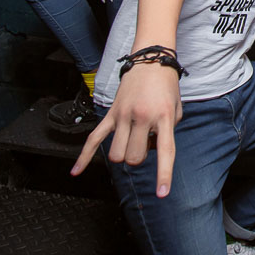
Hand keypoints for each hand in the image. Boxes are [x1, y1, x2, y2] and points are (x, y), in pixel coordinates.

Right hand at [72, 61, 182, 196]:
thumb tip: (150, 150)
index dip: (163, 175)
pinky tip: (76, 171)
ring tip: (132, 139)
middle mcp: (143, 117)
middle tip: (146, 142)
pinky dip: (84, 156)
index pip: (165, 152)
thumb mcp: (177, 109)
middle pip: (134, 157)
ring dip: (124, 154)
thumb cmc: (166, 86)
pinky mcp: (111, 113)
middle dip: (140, 158)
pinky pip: (94, 138)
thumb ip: (168, 132)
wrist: (151, 60)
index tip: (161, 194)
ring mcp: (124, 116)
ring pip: (117, 154)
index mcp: (164, 117)